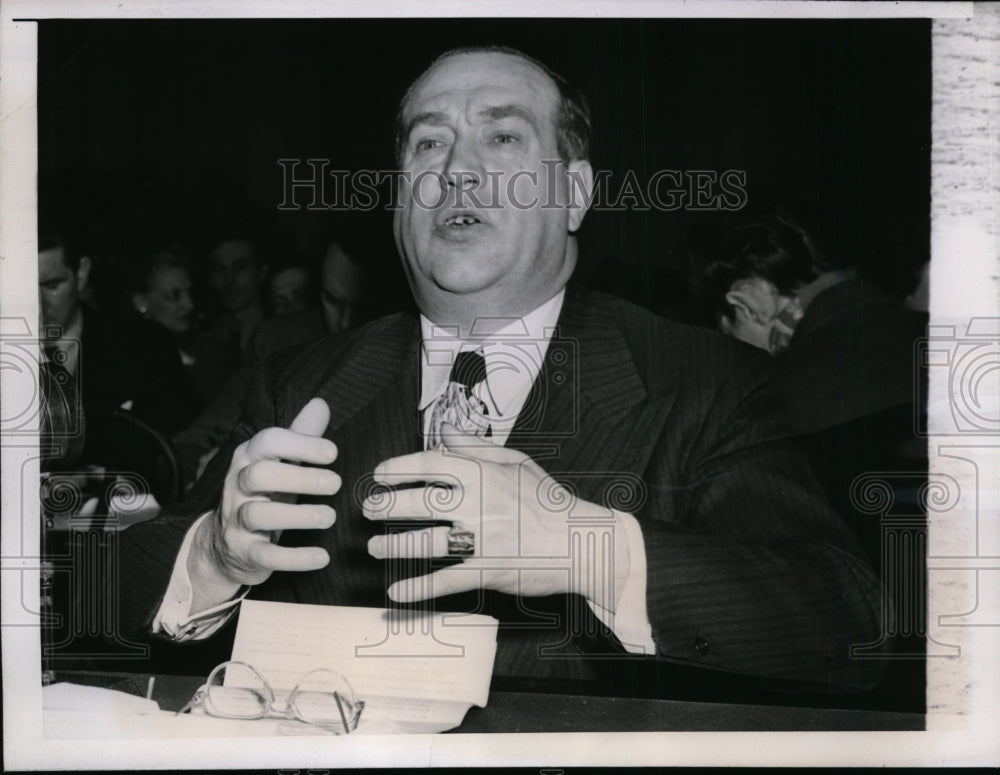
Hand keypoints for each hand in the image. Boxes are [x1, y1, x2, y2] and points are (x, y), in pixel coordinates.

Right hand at [188, 398, 339, 611]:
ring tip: (330, 517)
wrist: (224, 546)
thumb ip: (300, 435)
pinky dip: (294, 558)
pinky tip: (322, 557)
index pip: (268, 442)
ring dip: (297, 516)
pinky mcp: (244, 552)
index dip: (300, 444)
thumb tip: (321, 403)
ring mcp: (237, 520)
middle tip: (335, 483)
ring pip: (258, 514)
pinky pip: (265, 555)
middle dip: (298, 478)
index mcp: (249, 459)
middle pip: (259, 476)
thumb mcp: (279, 463)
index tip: (332, 452)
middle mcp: (238, 486)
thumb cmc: (263, 494)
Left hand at [364, 424, 628, 608]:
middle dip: (387, 505)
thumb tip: (443, 429)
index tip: (380, 474)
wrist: (582, 542)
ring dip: (395, 546)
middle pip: (421, 502)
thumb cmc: (549, 501)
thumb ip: (476, 447)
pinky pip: (446, 580)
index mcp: (486, 474)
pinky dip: (418, 588)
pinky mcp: (489, 572)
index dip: (400, 468)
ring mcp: (484, 539)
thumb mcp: (517, 463)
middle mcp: (481, 504)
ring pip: (427, 542)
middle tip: (367, 509)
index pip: (432, 464)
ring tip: (374, 547)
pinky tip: (396, 592)